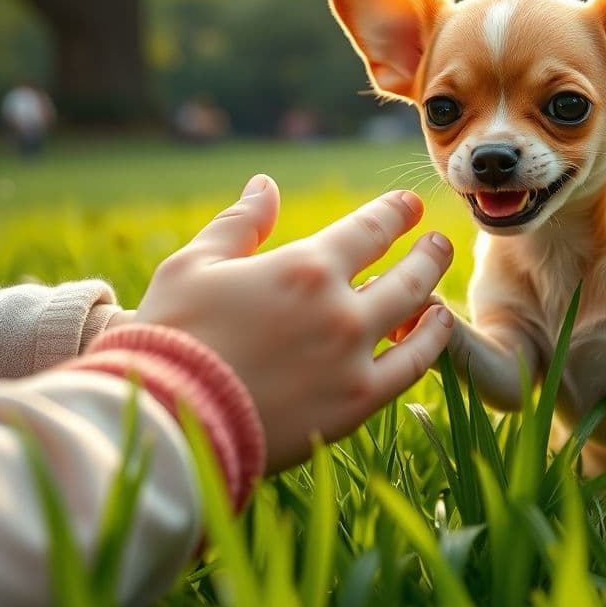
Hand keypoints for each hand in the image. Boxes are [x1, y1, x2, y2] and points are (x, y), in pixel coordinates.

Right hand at [133, 175, 453, 471]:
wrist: (165, 421)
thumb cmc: (171, 335)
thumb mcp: (195, 264)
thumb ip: (241, 222)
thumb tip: (265, 185)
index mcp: (305, 267)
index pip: (371, 228)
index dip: (395, 212)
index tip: (409, 206)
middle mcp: (341, 308)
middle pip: (409, 272)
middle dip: (428, 252)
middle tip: (438, 242)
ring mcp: (354, 358)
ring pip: (417, 317)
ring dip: (435, 294)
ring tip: (440, 288)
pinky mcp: (356, 404)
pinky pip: (411, 368)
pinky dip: (430, 345)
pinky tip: (434, 332)